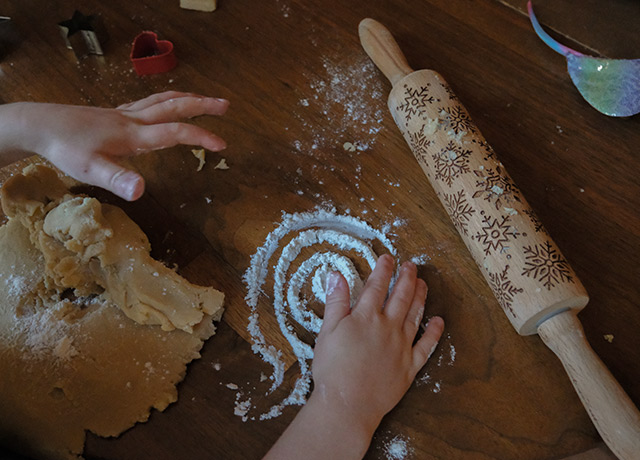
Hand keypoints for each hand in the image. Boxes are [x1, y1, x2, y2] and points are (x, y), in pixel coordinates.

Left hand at [1, 91, 228, 200]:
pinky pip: (148, 102)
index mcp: (134, 135)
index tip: (222, 146)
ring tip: (206, 100)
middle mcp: (133, 120)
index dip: (201, 137)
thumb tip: (142, 191)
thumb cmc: (66, 149)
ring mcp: (124, 114)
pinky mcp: (115, 114)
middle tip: (226, 106)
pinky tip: (165, 106)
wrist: (41, 124)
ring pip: (162, 100)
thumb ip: (118, 179)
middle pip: (174, 106)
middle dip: (202, 105)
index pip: (175, 133)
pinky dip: (166, 100)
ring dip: (187, 98)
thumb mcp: (91, 170)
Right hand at [264, 255, 443, 459]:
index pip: (377, 286)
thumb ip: (335, 302)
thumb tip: (336, 274)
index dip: (383, 270)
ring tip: (424, 284)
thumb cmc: (332, 368)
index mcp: (366, 317)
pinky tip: (438, 321)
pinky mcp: (410, 366)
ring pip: (415, 315)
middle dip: (407, 277)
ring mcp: (402, 346)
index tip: (388, 258)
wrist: (347, 404)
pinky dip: (434, 332)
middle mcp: (388, 327)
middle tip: (411, 265)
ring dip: (421, 297)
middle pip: (401, 296)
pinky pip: (426, 346)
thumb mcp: (327, 331)